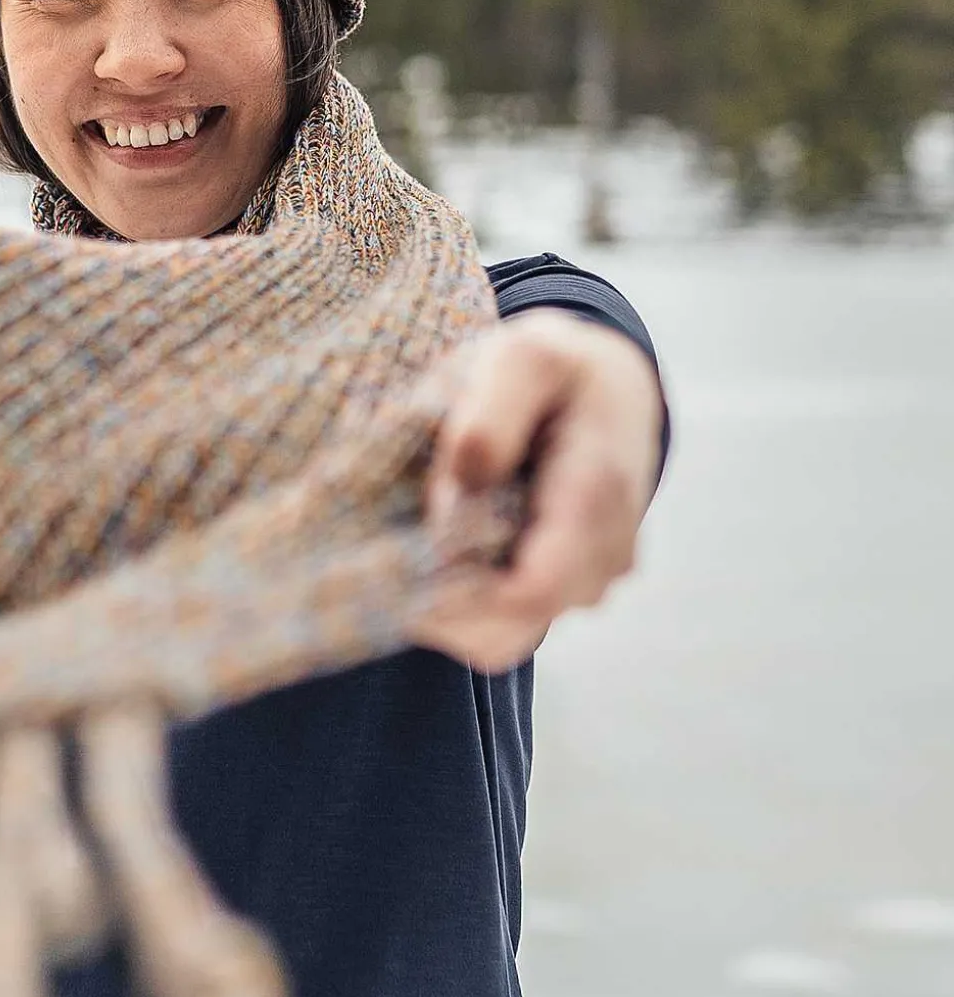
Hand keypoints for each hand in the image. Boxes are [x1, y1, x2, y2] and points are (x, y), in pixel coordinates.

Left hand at [411, 311, 663, 672]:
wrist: (607, 389)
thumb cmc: (555, 372)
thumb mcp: (521, 359)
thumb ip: (491, 417)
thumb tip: (465, 484)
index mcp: (597, 496)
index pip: (530, 591)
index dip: (454, 592)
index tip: (398, 554)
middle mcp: (604, 556)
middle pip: (506, 626)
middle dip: (439, 599)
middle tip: (389, 548)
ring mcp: (589, 583)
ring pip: (499, 637)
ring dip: (446, 604)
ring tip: (417, 542)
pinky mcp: (566, 595)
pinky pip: (503, 629)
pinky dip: (460, 605)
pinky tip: (439, 555)